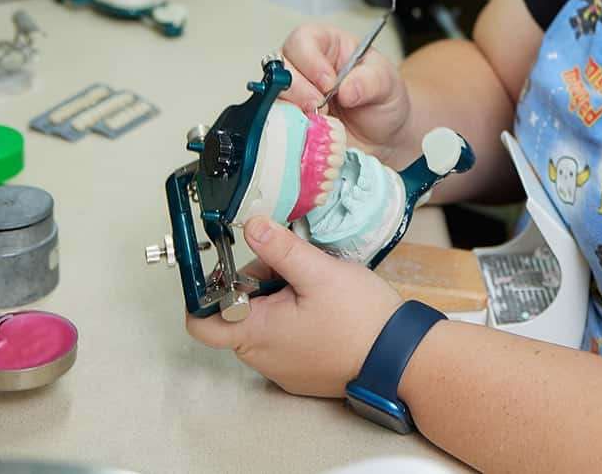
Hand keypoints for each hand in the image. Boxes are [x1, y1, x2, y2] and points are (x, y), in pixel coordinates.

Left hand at [184, 217, 404, 396]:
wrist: (400, 358)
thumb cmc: (361, 320)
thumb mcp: (319, 273)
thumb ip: (280, 249)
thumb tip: (251, 227)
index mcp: (256, 334)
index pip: (201, 321)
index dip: (204, 293)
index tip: (223, 269)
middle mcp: (262, 358)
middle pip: (238, 312)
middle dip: (258, 282)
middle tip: (291, 265)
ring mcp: (282, 369)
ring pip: (263, 324)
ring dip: (279, 299)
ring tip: (314, 284)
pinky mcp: (301, 373)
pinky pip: (284, 340)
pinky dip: (295, 319)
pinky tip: (324, 306)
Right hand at [278, 22, 411, 160]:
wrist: (384, 137)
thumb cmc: (383, 100)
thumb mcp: (386, 84)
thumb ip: (370, 81)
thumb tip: (346, 89)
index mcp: (327, 45)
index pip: (304, 39)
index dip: (310, 59)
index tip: (328, 83)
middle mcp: (304, 66)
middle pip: (281, 65)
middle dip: (298, 88)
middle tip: (320, 105)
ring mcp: (294, 95)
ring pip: (272, 94)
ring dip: (293, 109)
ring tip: (319, 121)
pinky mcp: (289, 120)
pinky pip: (276, 121)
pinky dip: (289, 128)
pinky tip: (309, 134)